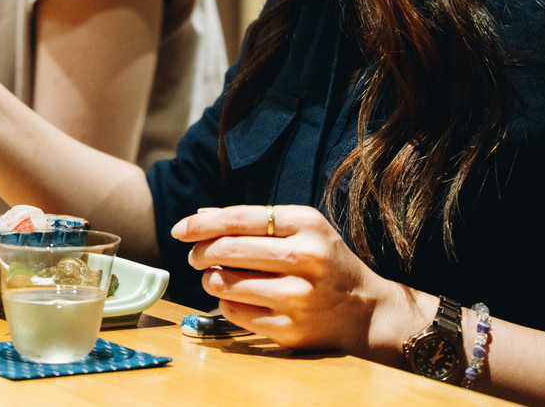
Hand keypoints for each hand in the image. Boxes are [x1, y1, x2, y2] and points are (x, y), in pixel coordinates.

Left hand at [171, 204, 430, 361]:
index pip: (239, 218)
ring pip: (226, 283)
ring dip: (209, 279)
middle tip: (195, 256)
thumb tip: (201, 216)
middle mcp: (305, 258)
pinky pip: (235, 312)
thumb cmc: (324, 262)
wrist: (364, 309)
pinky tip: (235, 297)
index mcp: (307, 224)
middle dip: (201, 252)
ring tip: (214, 276)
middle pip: (228, 250)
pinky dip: (225, 303)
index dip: (202, 224)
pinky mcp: (289, 328)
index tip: (180, 230)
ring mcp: (298, 296)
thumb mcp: (302, 230)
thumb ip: (255, 222)